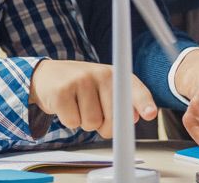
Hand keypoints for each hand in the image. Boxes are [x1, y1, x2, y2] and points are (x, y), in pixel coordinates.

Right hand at [29, 59, 156, 137]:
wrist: (48, 76)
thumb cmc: (82, 87)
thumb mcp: (105, 90)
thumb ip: (122, 104)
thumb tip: (133, 117)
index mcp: (116, 75)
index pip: (134, 89)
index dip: (143, 102)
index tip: (150, 114)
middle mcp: (101, 74)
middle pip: (113, 119)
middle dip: (104, 125)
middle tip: (94, 111)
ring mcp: (81, 80)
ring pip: (91, 123)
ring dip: (84, 122)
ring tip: (78, 105)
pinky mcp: (62, 90)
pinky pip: (72, 122)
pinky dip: (69, 121)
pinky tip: (66, 105)